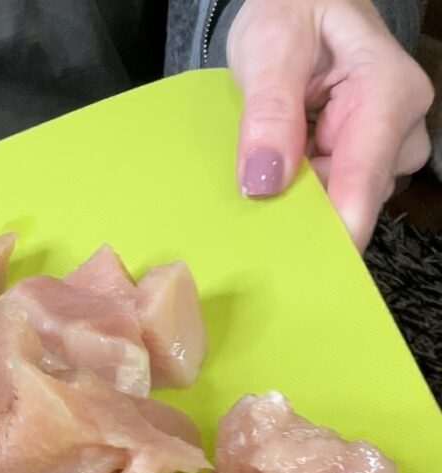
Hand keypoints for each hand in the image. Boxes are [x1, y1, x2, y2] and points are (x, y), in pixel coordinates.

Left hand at [228, 0, 433, 249]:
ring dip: (294, 201)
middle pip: (351, 198)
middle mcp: (399, 127)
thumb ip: (268, 113)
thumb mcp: (270, 49)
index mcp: (387, 92)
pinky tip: (268, 178)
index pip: (364, 178)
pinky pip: (326, 193)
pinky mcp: (359, 158)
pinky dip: (295, 192)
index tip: (310, 271)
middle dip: (302, 214)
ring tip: (255, 180)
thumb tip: (265, 181)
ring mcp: (383, 146)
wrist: (300, 3)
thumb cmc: (291, 11)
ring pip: (336, 200)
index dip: (338, 231)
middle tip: (248, 220)